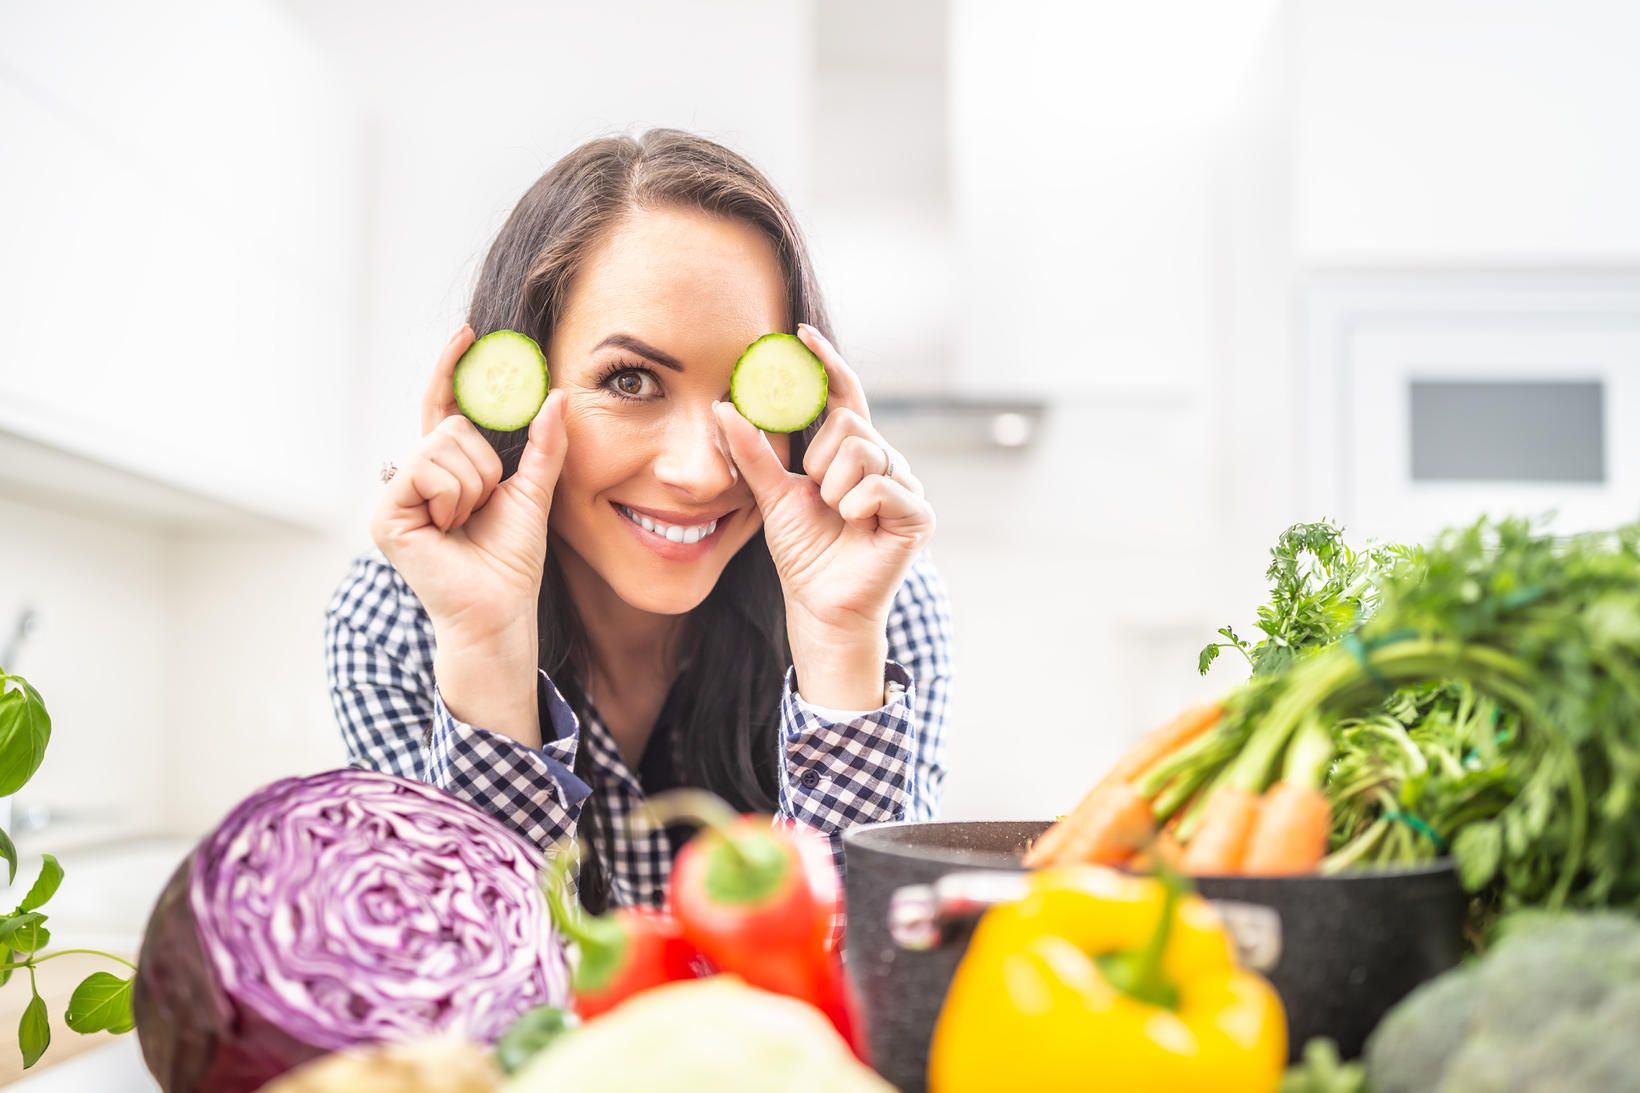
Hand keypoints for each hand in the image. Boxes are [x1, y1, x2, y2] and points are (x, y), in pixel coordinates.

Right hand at [371, 326, 568, 644]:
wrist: (500, 607)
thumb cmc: (510, 558)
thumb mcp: (534, 492)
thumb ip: (545, 445)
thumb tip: (556, 396)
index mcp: (444, 470)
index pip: (444, 407)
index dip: (451, 370)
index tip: (468, 334)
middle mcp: (412, 477)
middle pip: (451, 428)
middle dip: (483, 467)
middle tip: (481, 508)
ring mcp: (394, 496)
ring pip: (441, 447)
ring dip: (471, 487)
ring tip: (465, 523)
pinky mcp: (385, 514)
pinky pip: (426, 470)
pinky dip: (453, 498)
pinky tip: (448, 529)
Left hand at [712, 324, 934, 700]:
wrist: (820, 604)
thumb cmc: (803, 552)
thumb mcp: (772, 494)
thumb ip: (751, 452)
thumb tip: (722, 406)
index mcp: (853, 453)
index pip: (844, 395)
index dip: (826, 362)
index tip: (801, 333)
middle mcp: (886, 462)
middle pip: (850, 423)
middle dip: (821, 459)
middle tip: (818, 494)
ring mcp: (906, 486)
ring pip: (864, 450)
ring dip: (835, 487)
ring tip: (836, 515)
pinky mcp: (918, 515)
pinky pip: (880, 485)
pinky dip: (856, 506)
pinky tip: (855, 526)